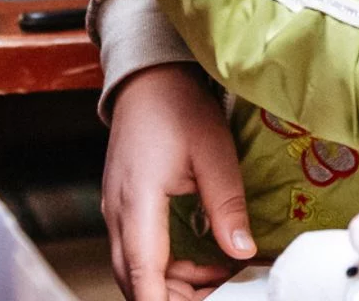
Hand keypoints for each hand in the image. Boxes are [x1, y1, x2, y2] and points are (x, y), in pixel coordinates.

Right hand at [103, 64, 256, 300]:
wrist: (149, 80)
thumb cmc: (178, 108)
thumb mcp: (213, 154)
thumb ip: (226, 206)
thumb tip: (242, 252)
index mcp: (136, 205)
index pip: (143, 275)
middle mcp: (117, 215)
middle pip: (136, 281)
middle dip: (175, 299)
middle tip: (222, 295)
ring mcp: (116, 212)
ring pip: (137, 269)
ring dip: (174, 284)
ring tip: (222, 279)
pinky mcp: (123, 208)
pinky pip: (139, 251)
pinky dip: (168, 266)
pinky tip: (205, 260)